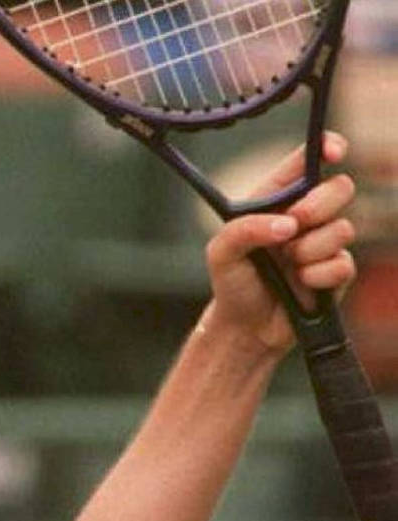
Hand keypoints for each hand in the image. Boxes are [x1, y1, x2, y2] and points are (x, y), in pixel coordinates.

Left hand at [203, 133, 356, 356]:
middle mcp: (308, 215)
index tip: (334, 152)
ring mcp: (325, 242)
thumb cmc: (233, 284)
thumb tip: (287, 225)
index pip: (311, 160)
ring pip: (343, 229)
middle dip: (319, 205)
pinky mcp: (337, 271)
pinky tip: (301, 284)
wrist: (244, 329)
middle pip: (341, 187)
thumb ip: (244, 228)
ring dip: (310, 250)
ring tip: (288, 267)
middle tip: (293, 225)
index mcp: (281, 199)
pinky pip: (343, 264)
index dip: (328, 147)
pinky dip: (319, 276)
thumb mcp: (221, 252)